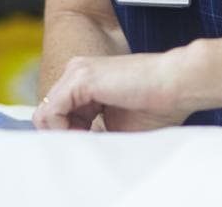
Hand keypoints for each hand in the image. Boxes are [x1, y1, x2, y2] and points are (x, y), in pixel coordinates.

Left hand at [32, 51, 191, 131]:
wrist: (176, 85)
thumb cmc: (156, 104)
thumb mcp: (116, 124)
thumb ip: (93, 131)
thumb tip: (76, 149)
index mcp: (86, 80)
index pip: (58, 113)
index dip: (69, 135)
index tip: (90, 146)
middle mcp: (77, 72)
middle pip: (48, 114)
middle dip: (64, 136)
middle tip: (88, 146)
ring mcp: (76, 72)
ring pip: (45, 114)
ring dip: (63, 135)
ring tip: (89, 141)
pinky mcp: (79, 78)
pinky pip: (50, 112)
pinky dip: (62, 131)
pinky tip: (86, 135)